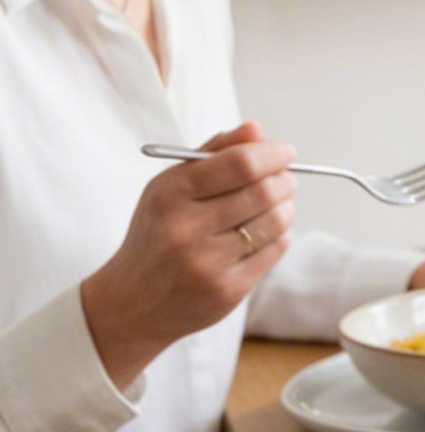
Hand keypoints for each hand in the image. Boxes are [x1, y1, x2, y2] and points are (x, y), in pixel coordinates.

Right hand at [82, 121, 295, 390]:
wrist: (131, 303)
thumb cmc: (156, 235)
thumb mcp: (169, 188)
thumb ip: (212, 154)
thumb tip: (256, 128)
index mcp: (169, 195)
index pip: (238, 164)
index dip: (272, 154)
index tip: (286, 152)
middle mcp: (186, 228)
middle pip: (263, 192)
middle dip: (285, 180)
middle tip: (287, 179)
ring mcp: (207, 262)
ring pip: (274, 222)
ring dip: (287, 207)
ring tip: (279, 204)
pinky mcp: (227, 290)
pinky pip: (274, 250)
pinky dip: (280, 235)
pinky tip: (267, 232)